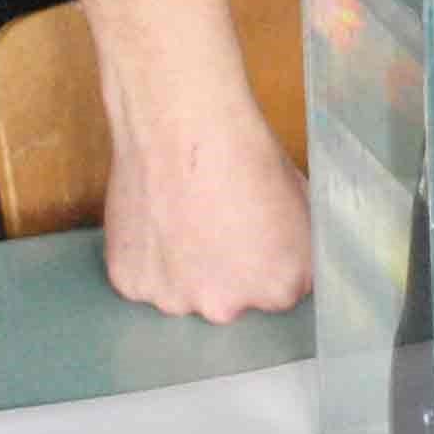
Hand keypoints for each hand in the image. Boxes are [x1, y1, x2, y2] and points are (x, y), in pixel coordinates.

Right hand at [99, 95, 312, 321]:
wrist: (183, 125)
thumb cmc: (245, 152)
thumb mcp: (301, 201)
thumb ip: (300, 248)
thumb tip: (297, 261)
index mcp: (279, 287)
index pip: (280, 293)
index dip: (268, 262)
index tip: (257, 236)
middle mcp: (227, 307)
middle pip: (229, 300)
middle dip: (226, 271)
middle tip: (217, 222)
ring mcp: (174, 300)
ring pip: (183, 292)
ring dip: (184, 267)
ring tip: (183, 214)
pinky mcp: (132, 284)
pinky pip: (145, 278)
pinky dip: (149, 257)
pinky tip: (157, 217)